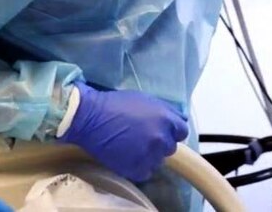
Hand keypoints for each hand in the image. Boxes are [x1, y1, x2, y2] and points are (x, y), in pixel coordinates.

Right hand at [58, 82, 187, 182]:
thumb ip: (164, 110)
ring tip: (131, 147)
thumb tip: (177, 119)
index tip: (161, 131)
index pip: (182, 131)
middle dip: (159, 143)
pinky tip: (127, 156)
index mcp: (165, 119)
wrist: (90, 117)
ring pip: (158, 160)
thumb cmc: (115, 104)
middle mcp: (161, 138)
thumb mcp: (144, 99)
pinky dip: (138, 166)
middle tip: (142, 138)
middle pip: (170, 147)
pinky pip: (146, 171)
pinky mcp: (137, 169)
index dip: (171, 131)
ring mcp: (150, 155)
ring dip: (149, 155)